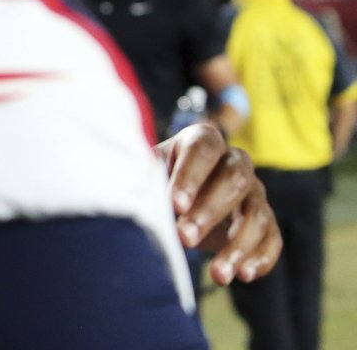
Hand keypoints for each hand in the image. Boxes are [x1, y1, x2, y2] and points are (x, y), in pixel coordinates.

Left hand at [157, 124, 281, 284]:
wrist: (176, 203)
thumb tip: (143, 199)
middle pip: (235, 180)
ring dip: (237, 246)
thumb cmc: (155, 182)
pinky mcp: (265, 221)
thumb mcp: (145, 176)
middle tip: (185, 237)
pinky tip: (242, 275)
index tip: (175, 205)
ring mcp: (254, 192)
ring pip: (257, 215)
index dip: (190, 177)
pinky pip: (272, 239)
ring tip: (217, 274)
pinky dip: (260, 258)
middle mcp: (235, 161)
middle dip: (209, 211)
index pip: (203, 150)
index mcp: (202, 141)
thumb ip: (145, 181)